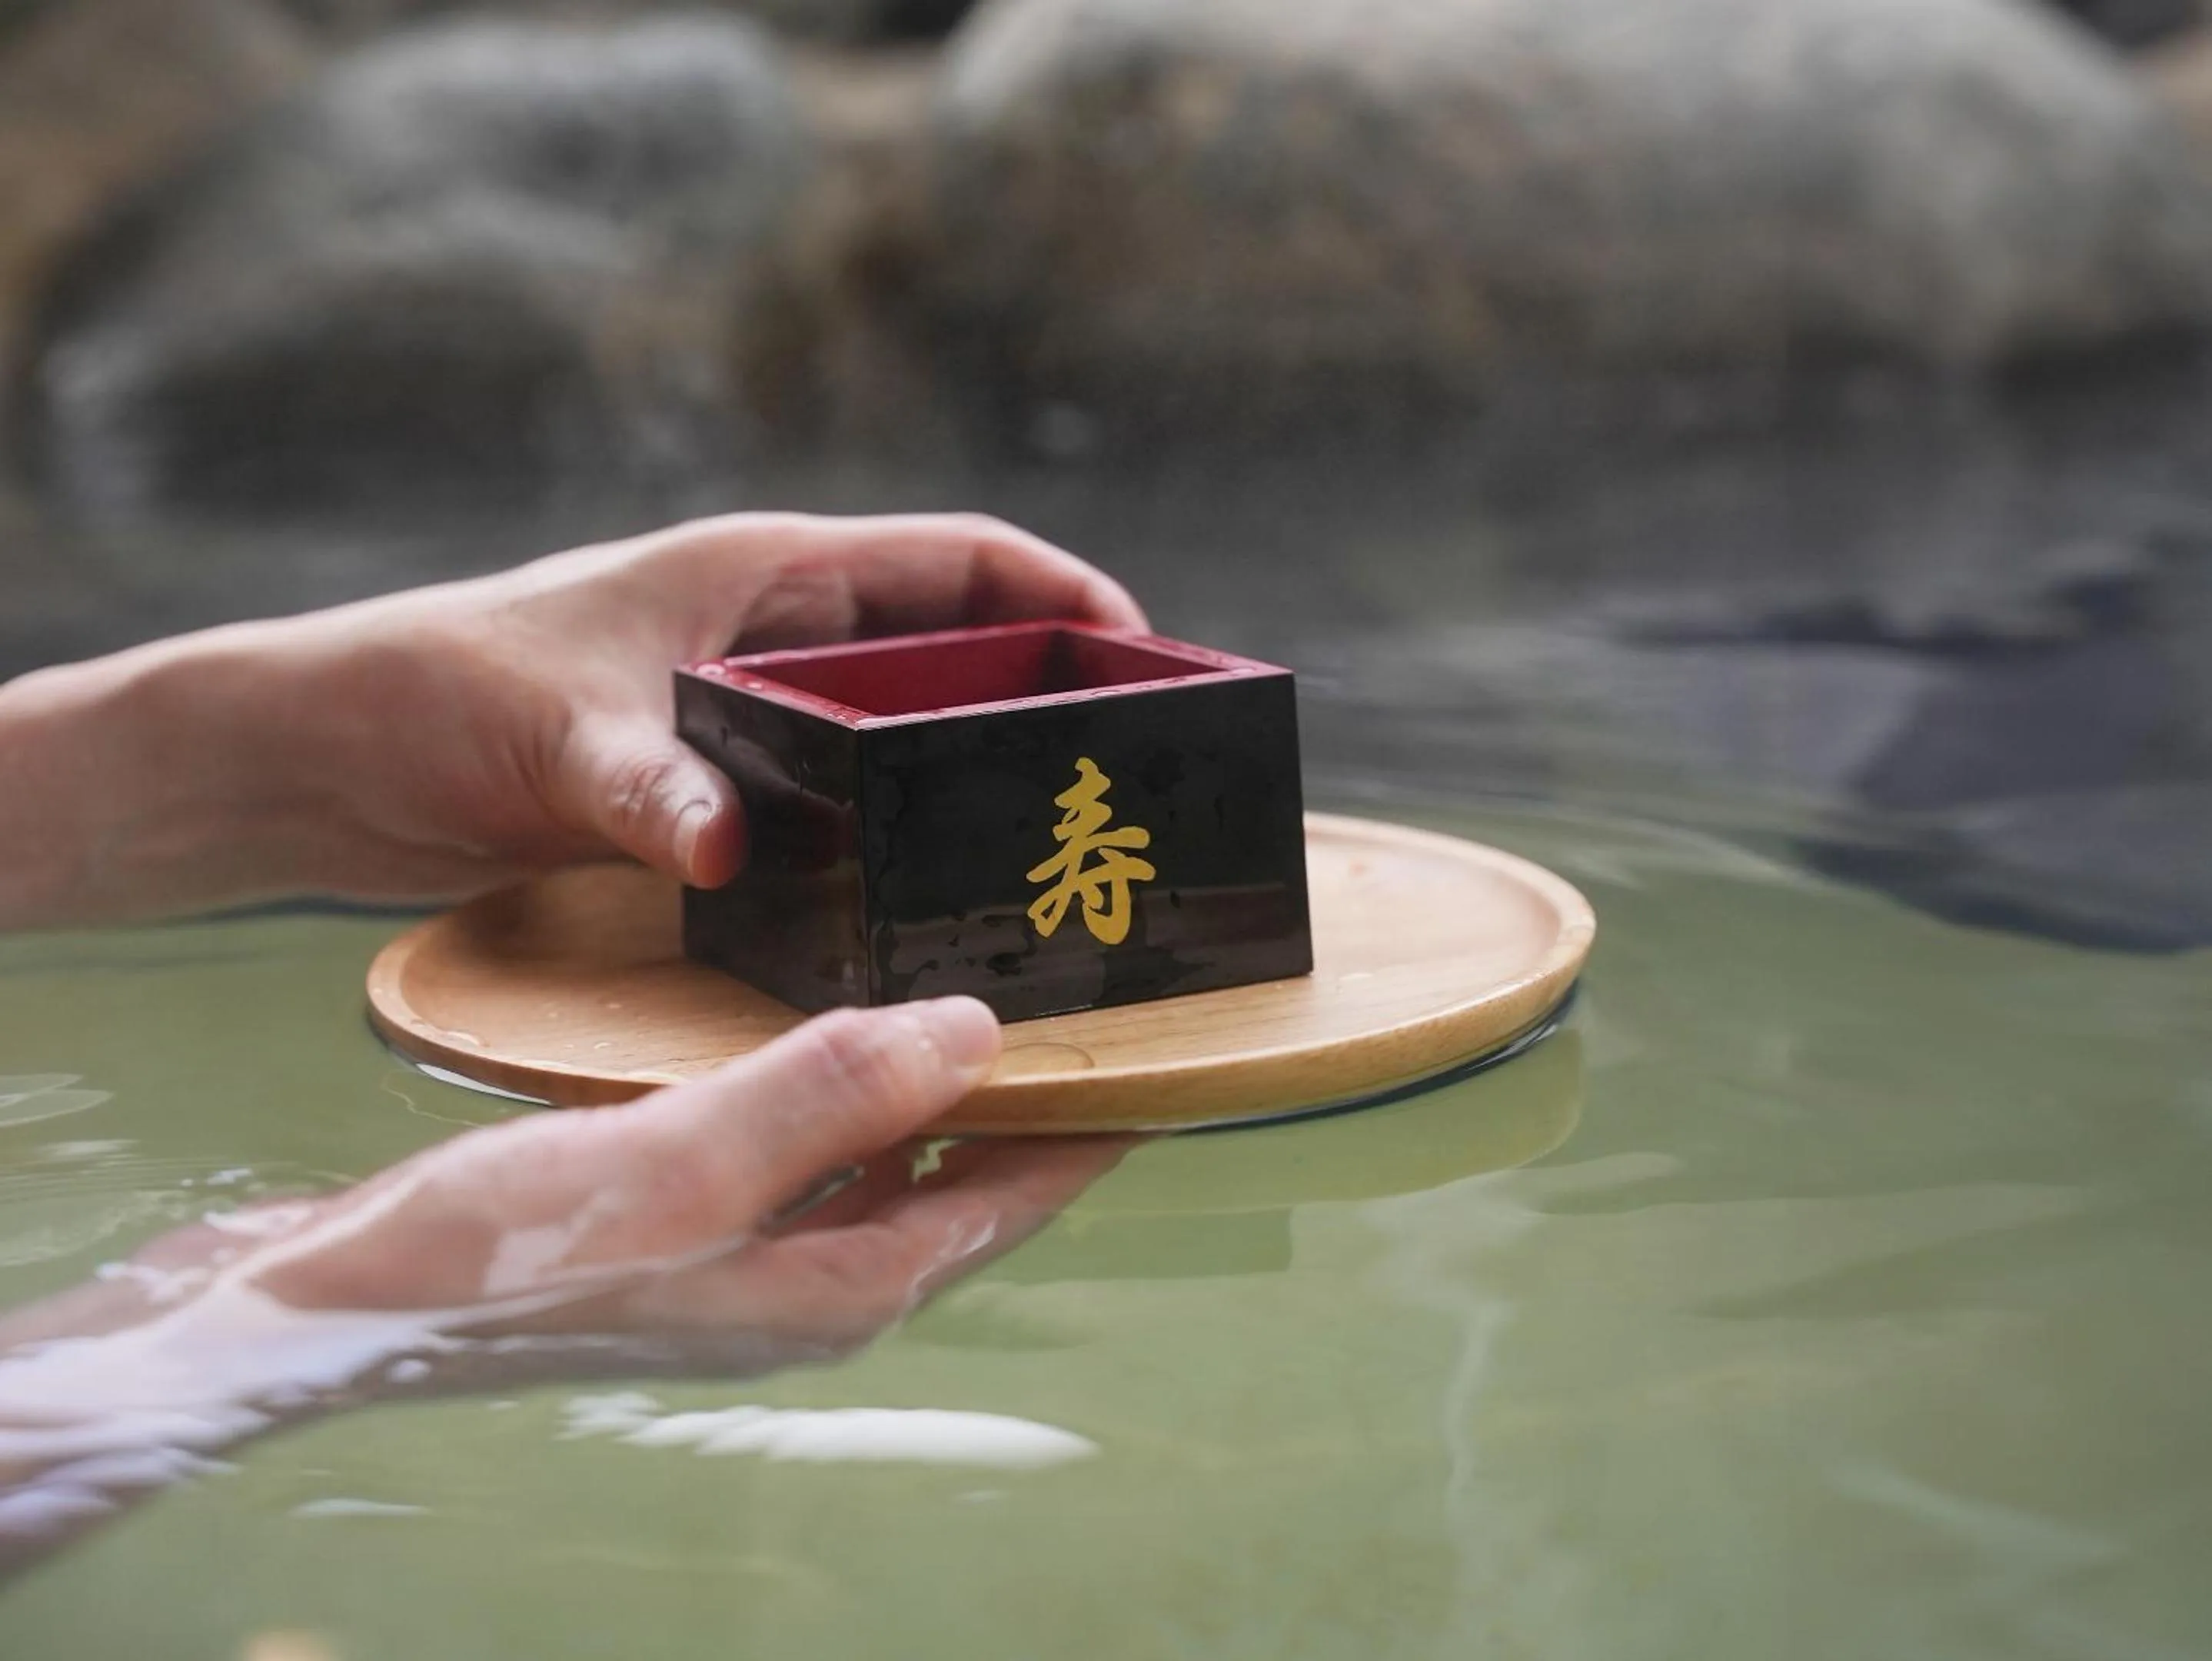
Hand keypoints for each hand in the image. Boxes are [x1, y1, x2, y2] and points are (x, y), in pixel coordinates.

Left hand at [0, 513, 1146, 923]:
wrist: (323, 755)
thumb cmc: (428, 694)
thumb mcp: (553, 734)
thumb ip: (648, 784)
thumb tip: (726, 845)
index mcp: (764, 573)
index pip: (961, 558)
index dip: (1066, 591)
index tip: (1147, 655)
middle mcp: (773, 632)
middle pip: (955, 645)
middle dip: (1047, 692)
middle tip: (1122, 776)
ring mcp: (751, 709)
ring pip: (905, 728)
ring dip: (974, 771)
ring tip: (1053, 843)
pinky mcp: (717, 779)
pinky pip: (846, 796)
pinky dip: (899, 828)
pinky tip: (930, 894)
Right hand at [0, 999, 1127, 1564]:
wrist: (337, 1305)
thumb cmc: (504, 1250)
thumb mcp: (684, 1161)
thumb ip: (831, 1097)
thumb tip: (974, 1040)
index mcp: (832, 1287)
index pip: (1011, 1201)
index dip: (1088, 1125)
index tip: (1153, 1047)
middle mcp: (803, 1284)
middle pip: (958, 1186)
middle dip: (1022, 1103)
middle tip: (1070, 997)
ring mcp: (742, 1261)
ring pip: (880, 1166)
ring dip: (929, 1093)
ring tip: (970, 992)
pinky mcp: (684, 1224)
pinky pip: (802, 1152)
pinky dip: (837, 1093)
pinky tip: (822, 1028)